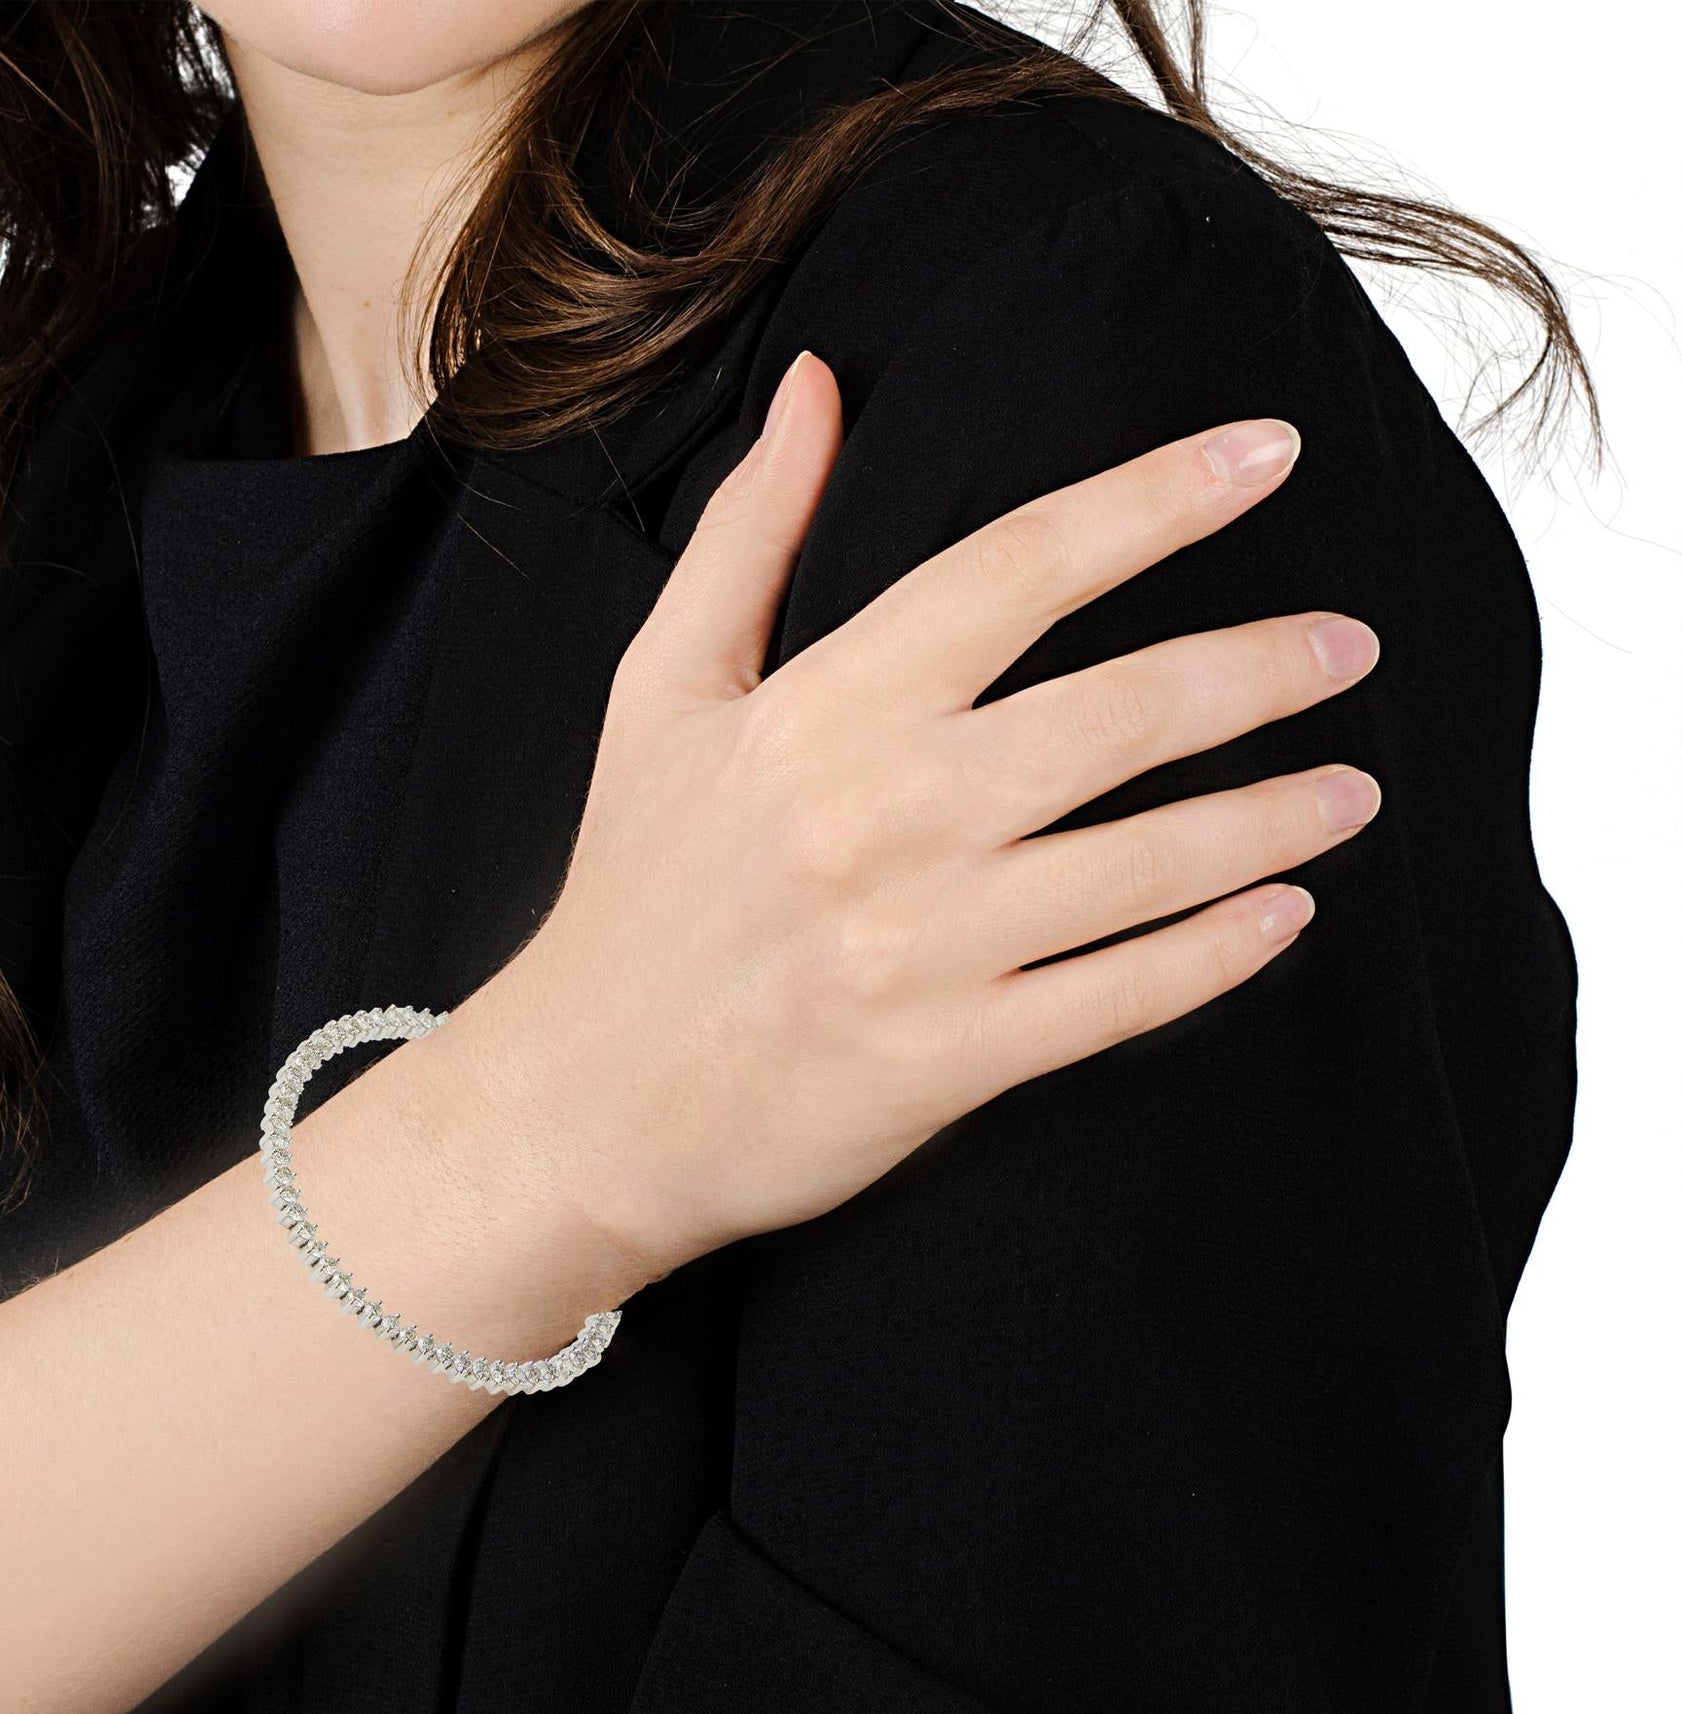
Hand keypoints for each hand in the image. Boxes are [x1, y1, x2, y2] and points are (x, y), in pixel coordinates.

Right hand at [447, 350, 1381, 1290]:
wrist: (581, 1106)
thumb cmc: (631, 894)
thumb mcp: (660, 693)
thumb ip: (747, 535)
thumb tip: (818, 384)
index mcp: (818, 710)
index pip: (1015, 568)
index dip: (1154, 500)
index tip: (1267, 455)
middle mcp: (880, 815)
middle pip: (1120, 711)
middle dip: (1262, 668)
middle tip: (1351, 646)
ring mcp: (920, 945)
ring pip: (1147, 860)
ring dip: (1274, 818)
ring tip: (1355, 790)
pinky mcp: (946, 1061)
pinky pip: (1119, 997)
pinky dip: (1217, 953)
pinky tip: (1286, 916)